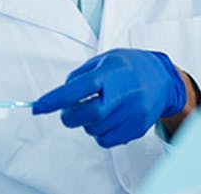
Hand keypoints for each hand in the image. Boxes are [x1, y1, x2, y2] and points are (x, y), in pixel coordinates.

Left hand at [32, 49, 188, 147]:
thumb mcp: (104, 59)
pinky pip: (106, 140)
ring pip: (94, 130)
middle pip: (86, 115)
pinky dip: (99, 133)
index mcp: (112, 73)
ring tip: (100, 108)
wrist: (163, 79)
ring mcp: (132, 113)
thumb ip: (80, 76)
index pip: (78, 89)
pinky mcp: (137, 128)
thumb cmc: (130, 67)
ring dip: (87, 123)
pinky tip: (109, 119)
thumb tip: (60, 97)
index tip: (37, 107)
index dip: (55, 100)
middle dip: (70, 116)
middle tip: (70, 110)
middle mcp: (124, 94)